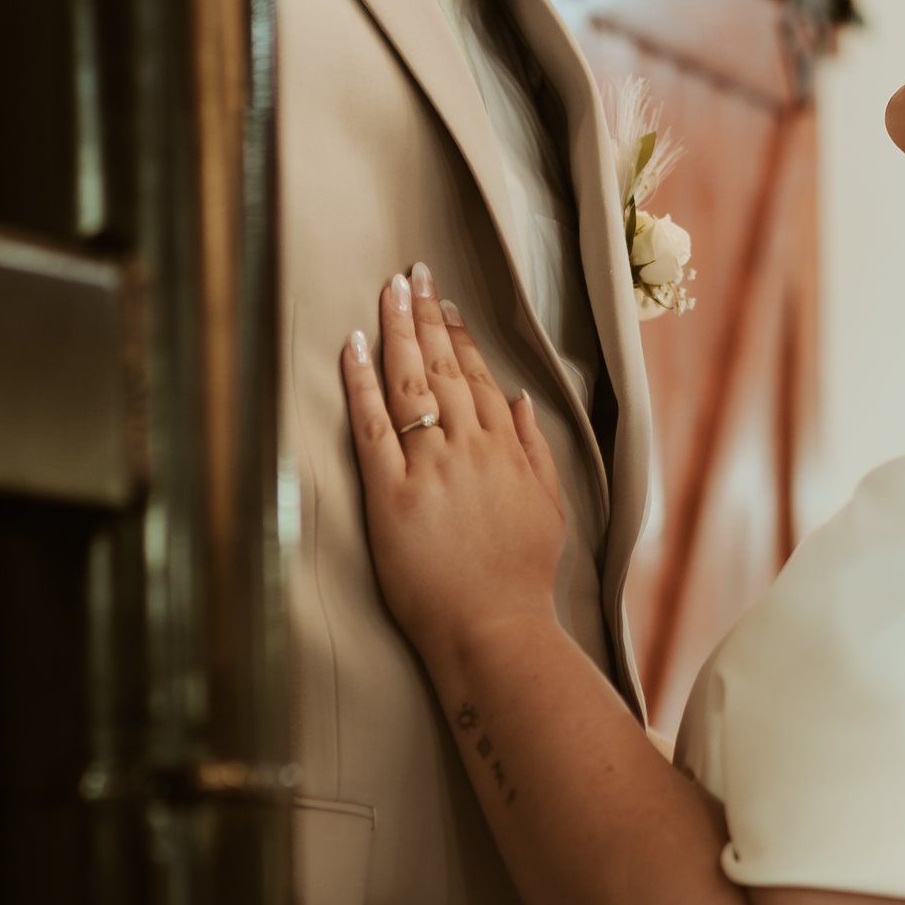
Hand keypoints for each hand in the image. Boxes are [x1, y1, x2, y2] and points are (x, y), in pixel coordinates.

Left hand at [342, 265, 566, 666]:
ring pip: (411, 382)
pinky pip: (372, 426)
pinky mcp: (391, 495)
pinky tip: (354, 345)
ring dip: (397, 329)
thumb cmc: (520, 580)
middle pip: (443, 366)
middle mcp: (471, 448)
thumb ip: (537, 450)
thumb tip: (523, 400)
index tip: (443, 304)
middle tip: (410, 273)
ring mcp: (430, 468)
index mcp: (508, 450)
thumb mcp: (550, 509)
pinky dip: (361, 381)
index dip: (459, 335)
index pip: (480, 377)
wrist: (495, 631)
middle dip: (425, 315)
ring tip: (387, 291)